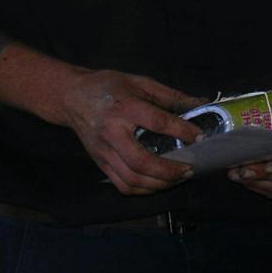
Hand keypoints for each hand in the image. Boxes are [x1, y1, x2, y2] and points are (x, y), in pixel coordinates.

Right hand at [45, 66, 199, 195]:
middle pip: (141, 162)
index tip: (199, 137)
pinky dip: (143, 190)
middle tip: (189, 169)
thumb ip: (170, 95)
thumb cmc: (108, 86)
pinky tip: (158, 184)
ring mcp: (104, 151)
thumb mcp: (140, 82)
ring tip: (178, 179)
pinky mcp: (100, 162)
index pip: (157, 122)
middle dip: (169, 171)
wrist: (71, 96)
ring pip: (132, 179)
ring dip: (159, 184)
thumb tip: (200, 103)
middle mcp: (112, 132)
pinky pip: (122, 185)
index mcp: (124, 107)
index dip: (182, 131)